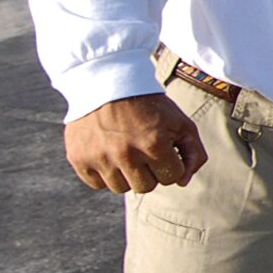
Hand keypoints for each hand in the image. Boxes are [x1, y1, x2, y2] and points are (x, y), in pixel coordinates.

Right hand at [63, 93, 207, 193]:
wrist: (107, 84)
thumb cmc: (150, 107)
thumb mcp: (182, 123)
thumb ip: (194, 154)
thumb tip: (183, 182)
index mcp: (154, 145)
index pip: (172, 177)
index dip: (172, 164)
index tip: (164, 149)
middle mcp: (125, 154)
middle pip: (146, 187)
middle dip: (150, 172)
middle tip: (144, 150)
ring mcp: (99, 158)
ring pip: (120, 188)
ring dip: (127, 174)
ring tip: (125, 150)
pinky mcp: (79, 158)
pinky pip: (97, 184)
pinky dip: (104, 173)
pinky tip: (108, 152)